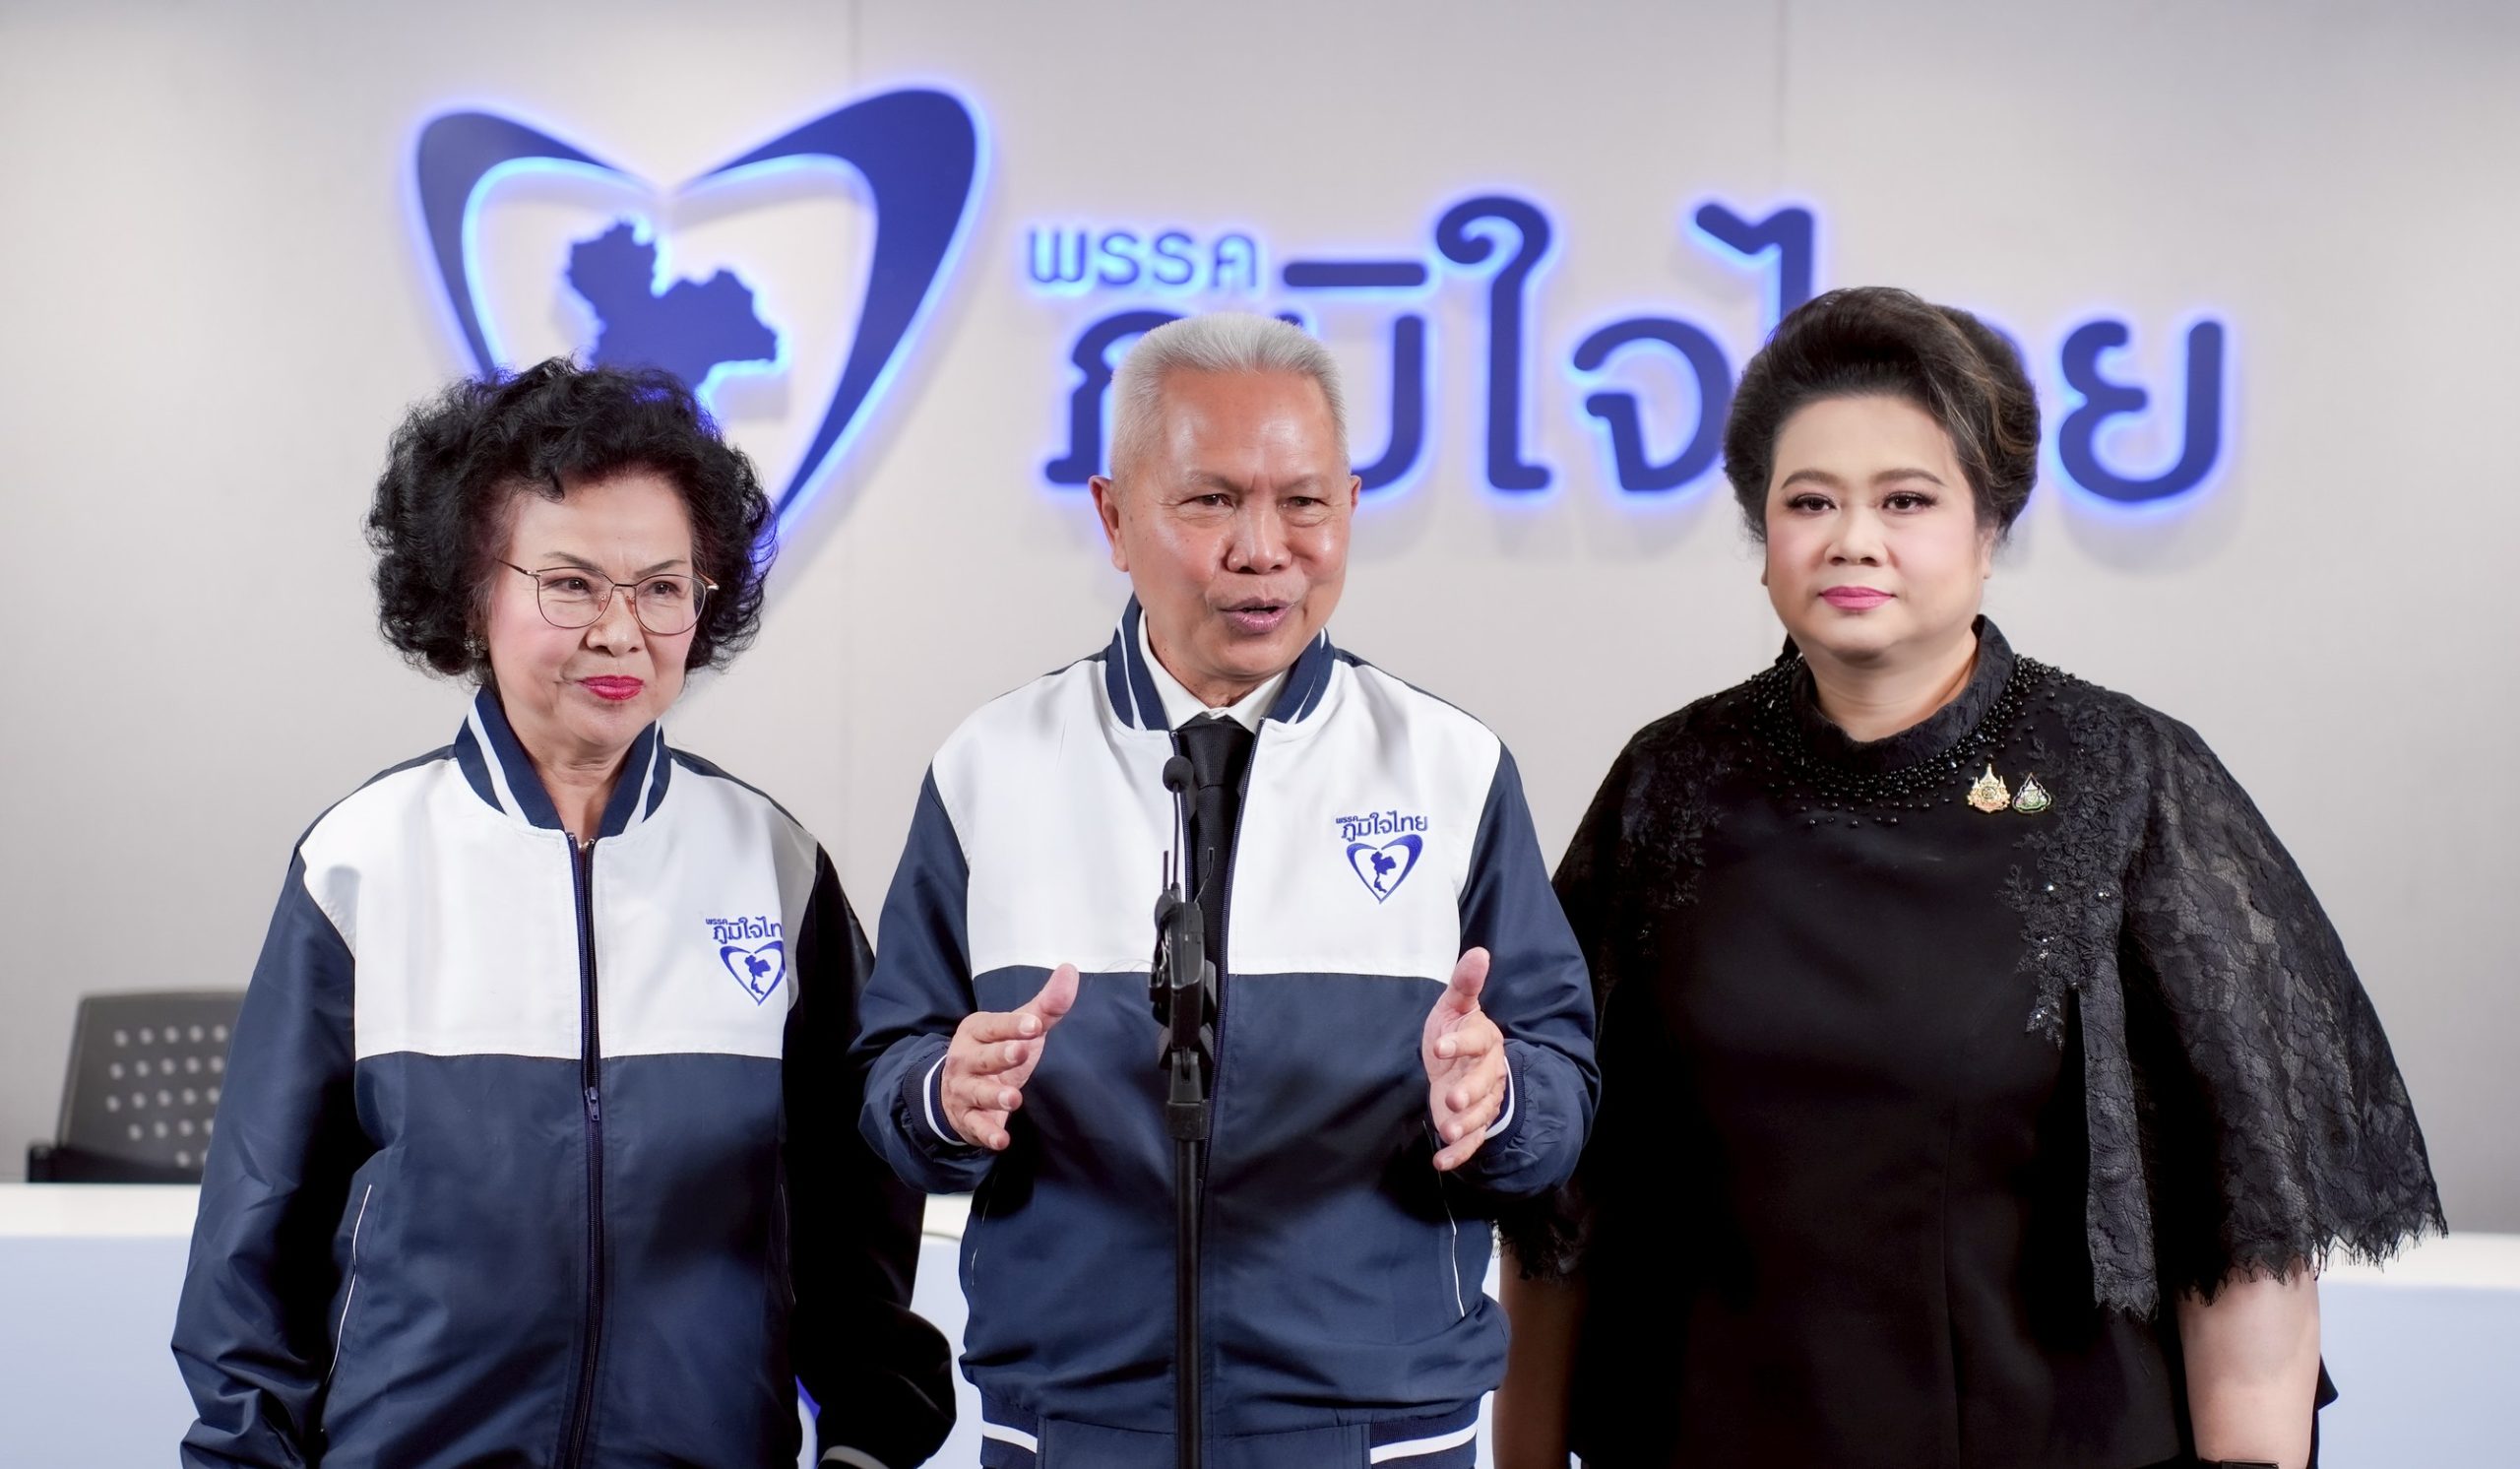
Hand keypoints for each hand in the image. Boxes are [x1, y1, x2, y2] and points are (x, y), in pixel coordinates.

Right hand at [942, 965, 1079, 1149]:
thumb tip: (1070, 970)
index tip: (1034, 1024)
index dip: (1013, 1025)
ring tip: (1014, 1099)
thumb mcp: (1019, 1030)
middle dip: (1001, 1055)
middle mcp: (966, 1059)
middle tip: (1020, 1052)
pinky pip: (976, 1126)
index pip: (994, 1026)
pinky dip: (987, 1134)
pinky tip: (1001, 1140)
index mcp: (977, 1031)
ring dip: (995, 1095)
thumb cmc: (995, 1053)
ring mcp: (964, 1090)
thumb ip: (1045, 1006)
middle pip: (983, 1057)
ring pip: (978, 1092)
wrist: (955, 1092)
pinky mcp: (968, 1118)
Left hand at [1422, 947, 1506, 1171]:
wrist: (1459, 1063)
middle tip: (1451, 1100)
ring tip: (1447, 1131)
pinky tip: (1441, 1162)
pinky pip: (1471, 1141)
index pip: (1475, 1042)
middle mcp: (1489, 1072)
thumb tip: (1479, 951)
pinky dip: (1458, 1153)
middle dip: (1469, 1093)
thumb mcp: (1454, 1005)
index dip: (1458, 1045)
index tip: (1438, 1047)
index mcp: (1485, 1040)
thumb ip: (1465, 983)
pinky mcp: (1471, 1122)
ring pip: (1480, 1114)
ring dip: (1464, 1125)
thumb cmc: (1456, 1030)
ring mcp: (1481, 1100)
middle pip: (1485, 1084)